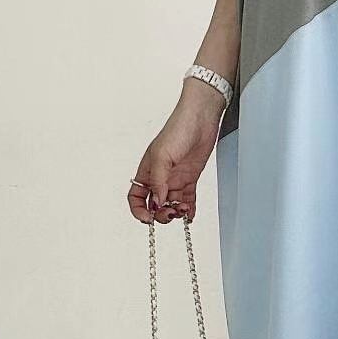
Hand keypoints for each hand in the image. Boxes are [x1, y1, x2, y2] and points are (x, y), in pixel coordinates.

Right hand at [127, 86, 225, 224]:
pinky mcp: (190, 178)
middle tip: (171, 213)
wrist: (201, 119)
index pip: (136, 197)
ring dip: (176, 211)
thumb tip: (157, 202)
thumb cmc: (178, 129)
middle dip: (161, 214)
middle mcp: (160, 177)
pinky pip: (187, 198)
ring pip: (171, 204)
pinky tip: (190, 214)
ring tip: (183, 210)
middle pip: (155, 205)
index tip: (148, 219)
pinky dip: (188, 209)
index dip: (139, 210)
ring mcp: (175, 178)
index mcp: (147, 172)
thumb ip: (159, 181)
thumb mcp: (162, 155)